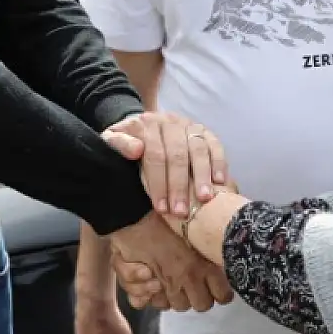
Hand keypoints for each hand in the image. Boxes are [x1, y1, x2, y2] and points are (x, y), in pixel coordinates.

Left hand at [103, 111, 226, 217]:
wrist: (141, 124)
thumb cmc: (127, 142)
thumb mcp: (112, 139)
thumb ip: (118, 144)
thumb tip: (136, 150)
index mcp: (146, 124)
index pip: (154, 155)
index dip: (158, 183)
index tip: (161, 208)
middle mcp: (169, 122)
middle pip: (177, 155)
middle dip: (180, 186)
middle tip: (182, 212)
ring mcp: (188, 125)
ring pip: (198, 149)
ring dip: (202, 175)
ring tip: (204, 199)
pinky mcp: (204, 130)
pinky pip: (215, 144)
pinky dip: (219, 162)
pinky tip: (220, 182)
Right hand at [118, 176, 241, 307]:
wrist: (134, 209)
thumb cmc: (167, 210)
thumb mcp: (199, 216)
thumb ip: (215, 228)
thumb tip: (230, 219)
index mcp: (203, 265)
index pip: (223, 296)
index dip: (222, 291)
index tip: (220, 284)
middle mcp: (186, 279)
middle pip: (202, 305)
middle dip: (200, 296)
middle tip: (195, 281)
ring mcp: (163, 285)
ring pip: (175, 305)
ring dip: (173, 295)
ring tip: (171, 279)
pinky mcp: (138, 286)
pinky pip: (143, 302)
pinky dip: (143, 295)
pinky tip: (146, 280)